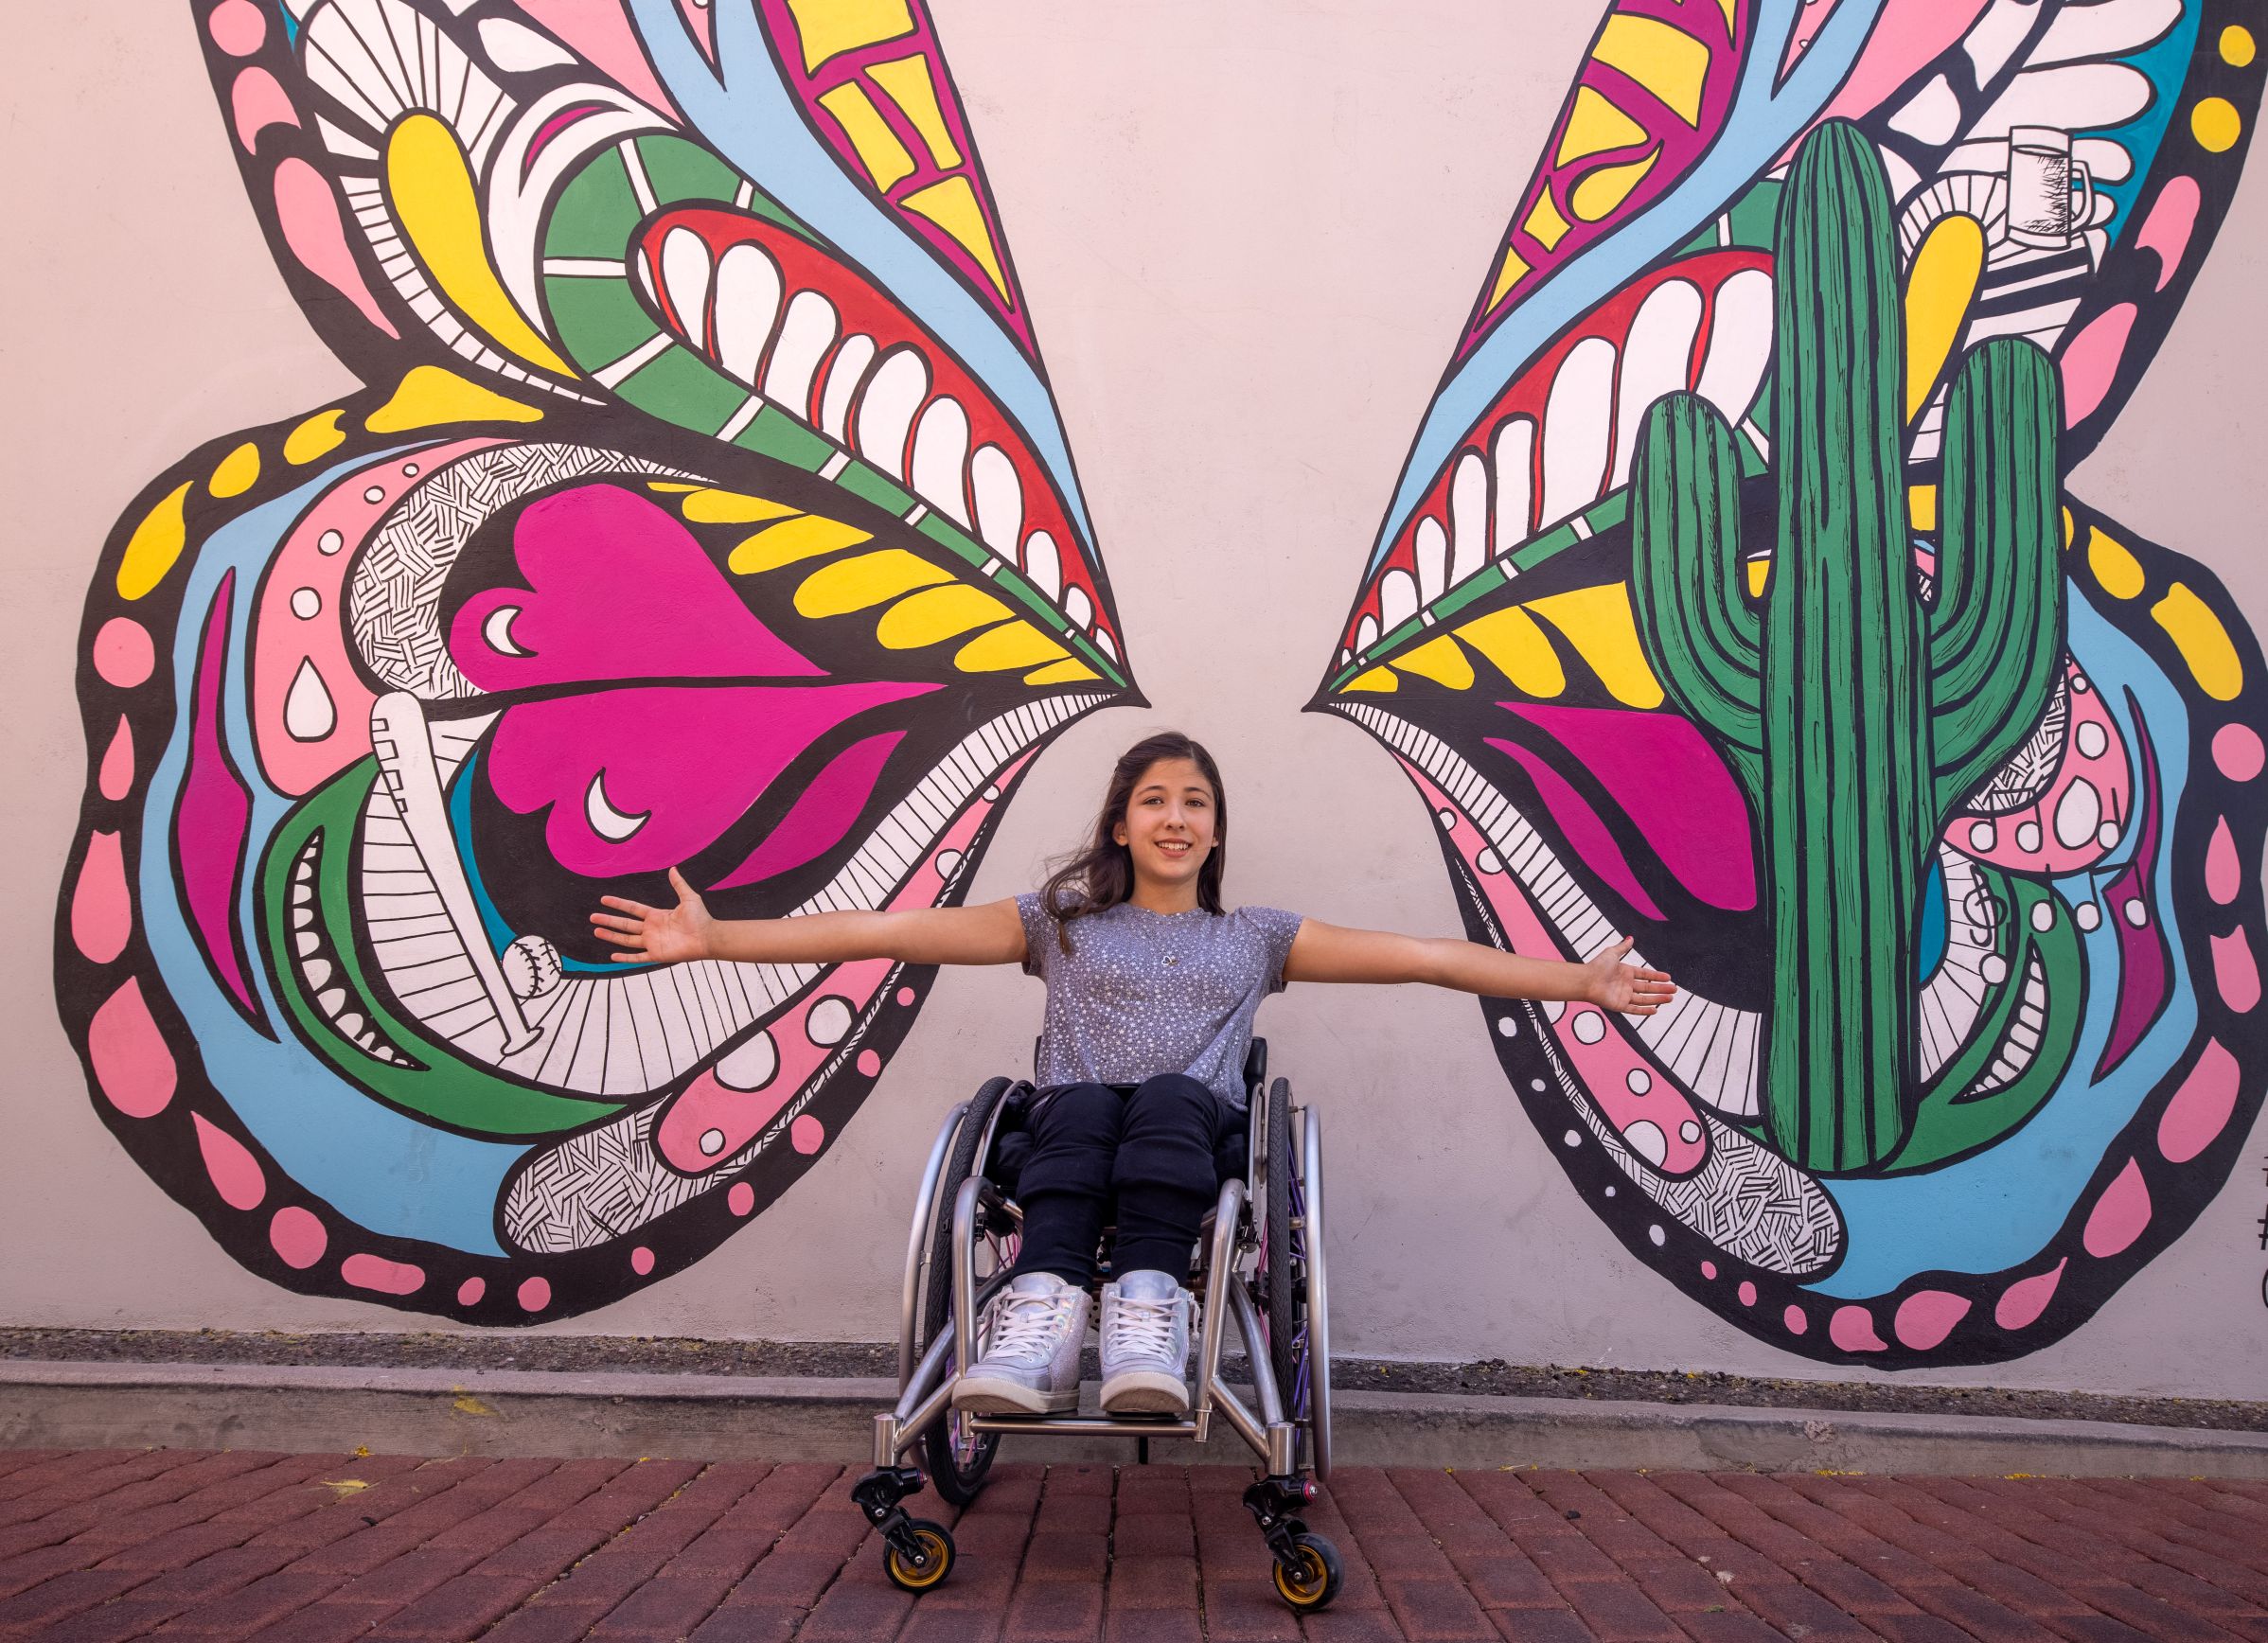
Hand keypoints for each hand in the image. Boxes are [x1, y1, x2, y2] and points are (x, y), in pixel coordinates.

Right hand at [590, 866, 712, 964]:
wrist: (708, 937)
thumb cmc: (700, 918)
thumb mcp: (688, 898)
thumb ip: (679, 884)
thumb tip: (673, 868)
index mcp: (656, 915)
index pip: (632, 908)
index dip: (618, 904)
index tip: (604, 899)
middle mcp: (651, 928)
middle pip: (624, 924)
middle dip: (609, 920)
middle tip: (592, 917)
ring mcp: (652, 942)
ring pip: (626, 940)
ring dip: (611, 936)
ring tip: (596, 931)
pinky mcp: (656, 954)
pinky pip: (637, 957)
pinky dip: (625, 958)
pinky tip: (613, 956)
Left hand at [1583, 935, 1675, 1015]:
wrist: (1586, 980)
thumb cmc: (1597, 966)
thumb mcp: (1612, 953)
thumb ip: (1622, 947)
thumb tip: (1631, 938)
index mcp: (1625, 972)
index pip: (1645, 974)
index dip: (1657, 976)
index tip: (1669, 977)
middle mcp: (1626, 985)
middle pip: (1648, 987)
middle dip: (1661, 988)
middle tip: (1674, 989)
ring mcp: (1623, 996)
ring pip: (1645, 999)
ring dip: (1657, 999)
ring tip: (1670, 998)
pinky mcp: (1620, 1005)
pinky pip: (1635, 1009)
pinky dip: (1645, 1011)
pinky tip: (1655, 1010)